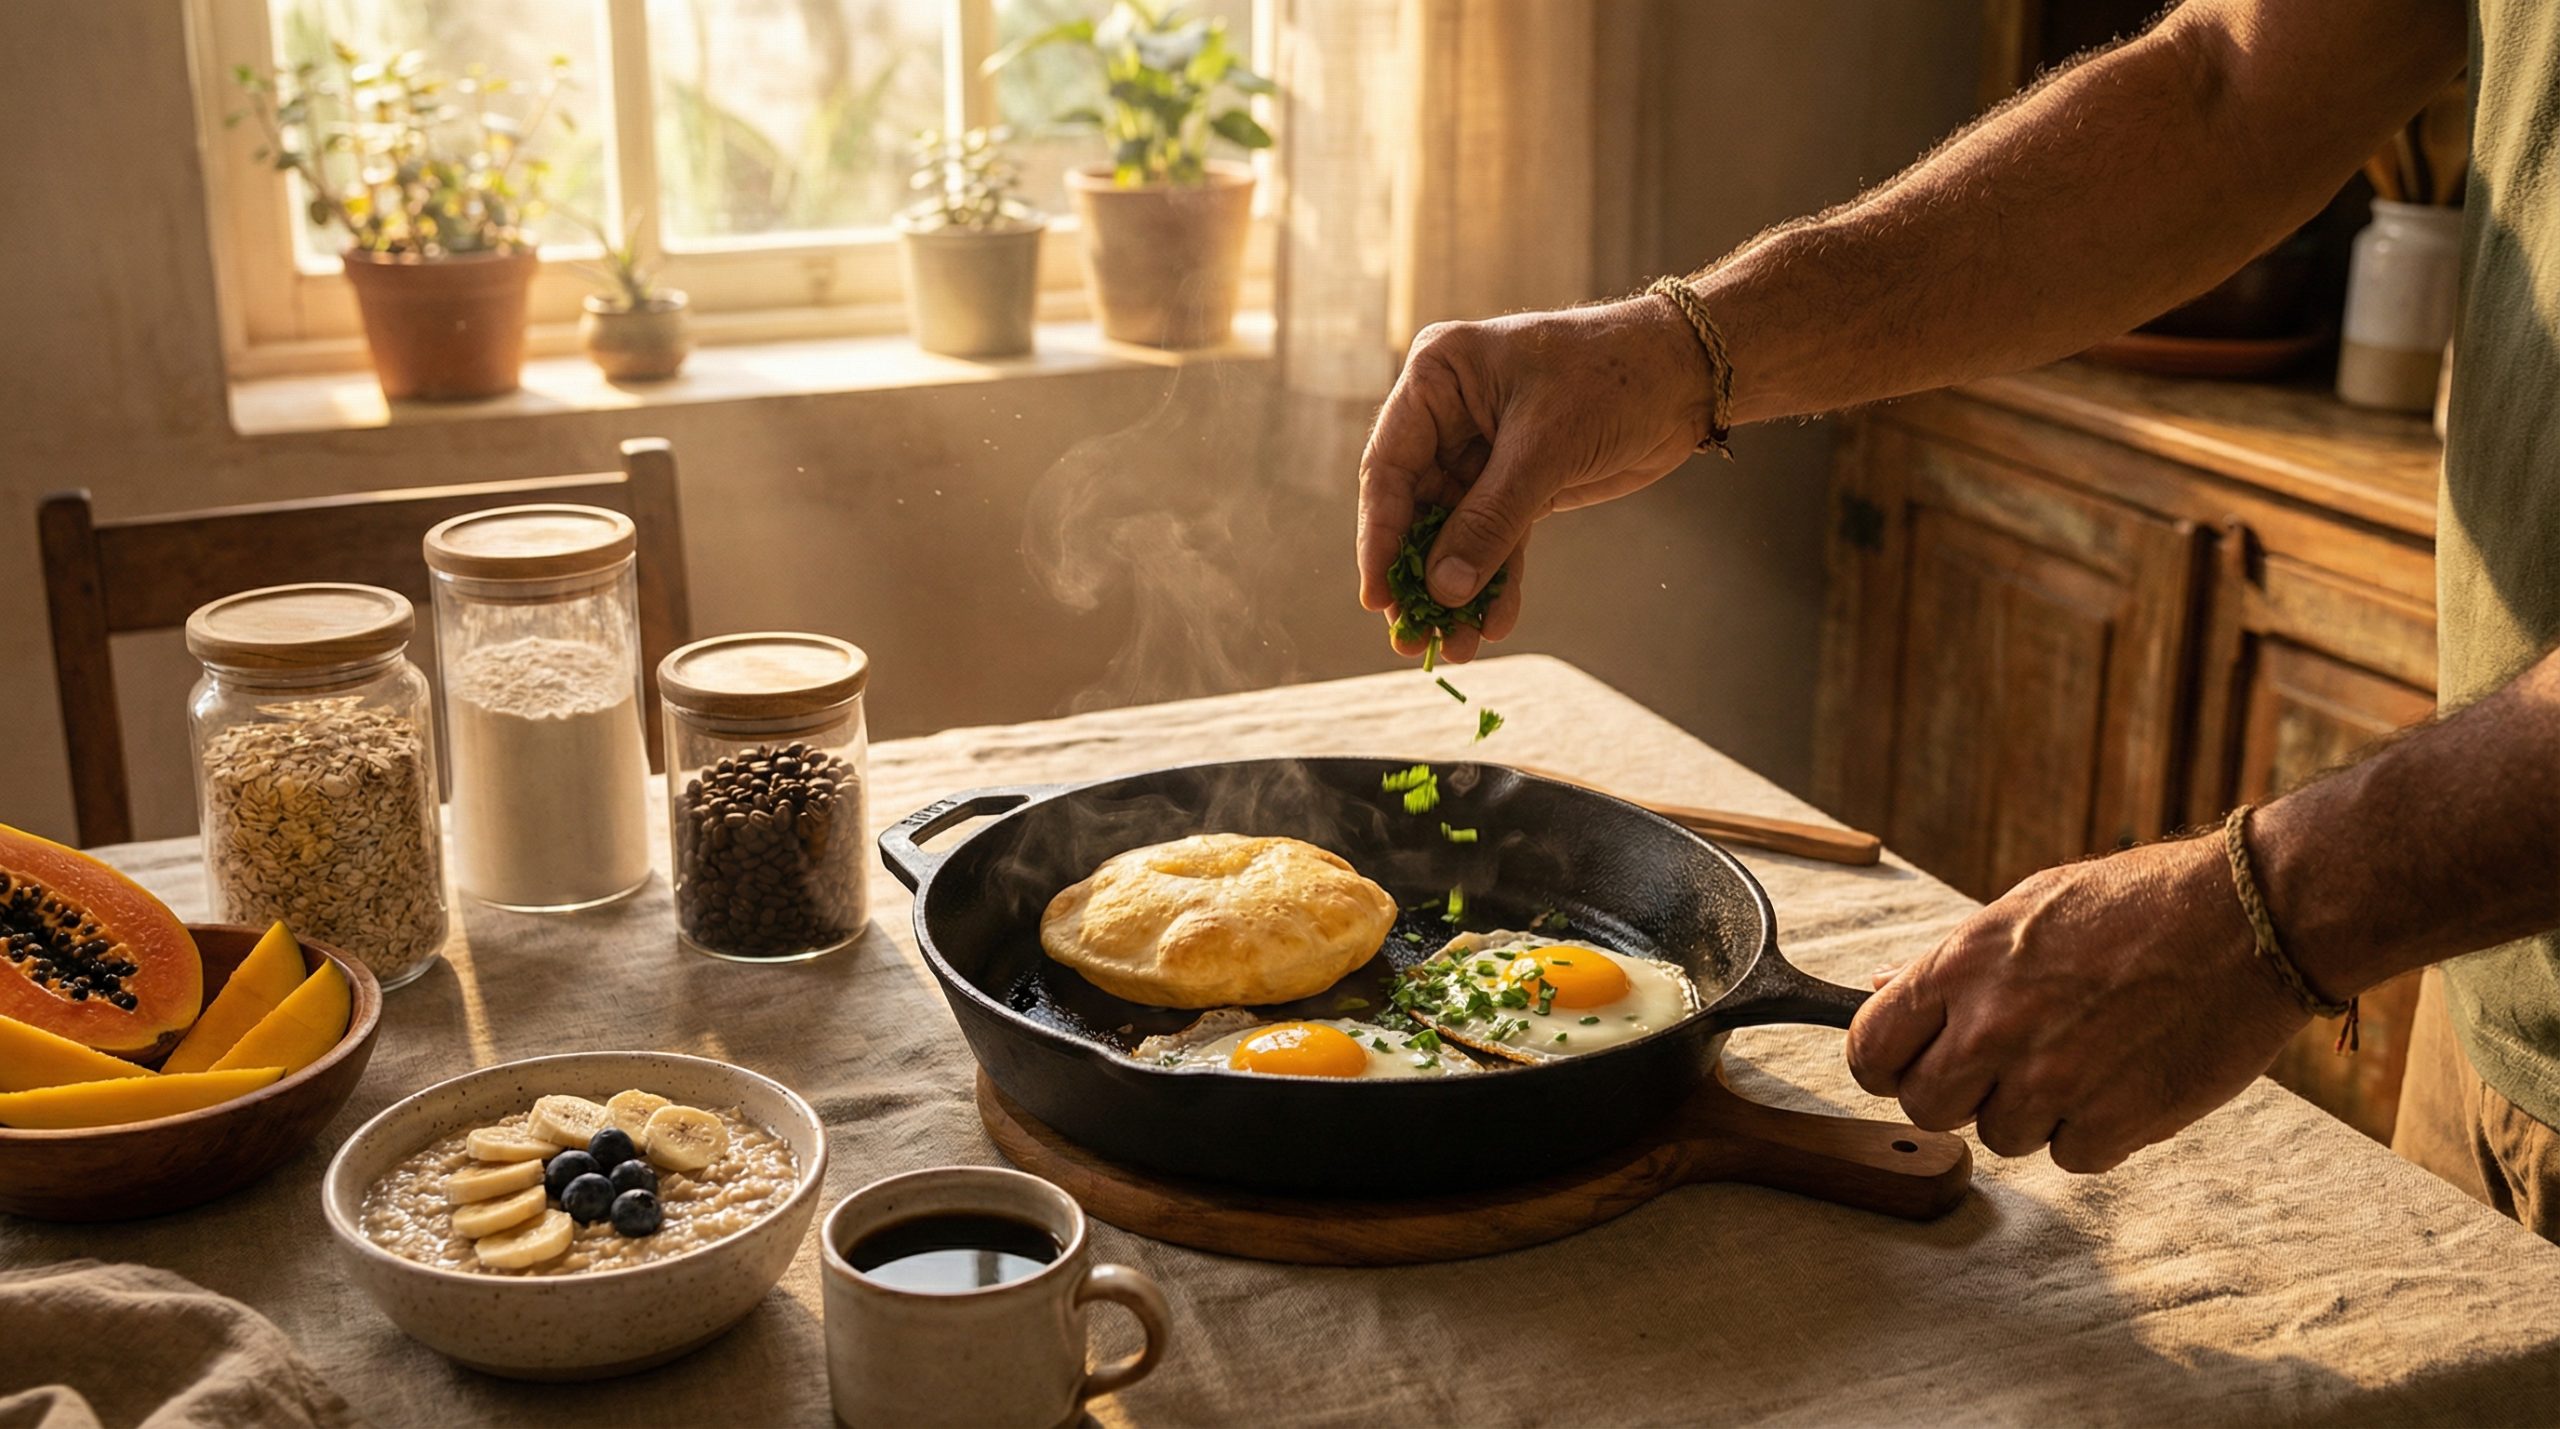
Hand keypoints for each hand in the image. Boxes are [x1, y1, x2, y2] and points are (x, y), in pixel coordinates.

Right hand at [1356, 297, 1711, 661]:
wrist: (1687, 375)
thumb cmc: (1612, 376)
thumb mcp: (1545, 446)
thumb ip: (1491, 519)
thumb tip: (1443, 589)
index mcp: (1437, 379)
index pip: (1389, 469)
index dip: (1380, 538)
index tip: (1377, 597)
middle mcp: (1450, 417)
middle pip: (1416, 511)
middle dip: (1419, 578)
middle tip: (1410, 640)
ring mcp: (1483, 454)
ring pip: (1455, 535)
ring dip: (1456, 592)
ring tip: (1455, 650)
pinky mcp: (1521, 483)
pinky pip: (1496, 541)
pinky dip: (1496, 583)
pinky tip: (1494, 624)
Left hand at [1846, 834, 2310, 1172]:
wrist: (2249, 921)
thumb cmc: (2139, 904)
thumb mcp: (2026, 906)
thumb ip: (1951, 962)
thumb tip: (1879, 987)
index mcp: (1962, 967)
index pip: (1870, 1050)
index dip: (1886, 1065)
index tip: (1911, 1062)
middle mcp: (1994, 1028)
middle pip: (1925, 1108)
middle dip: (1956, 1095)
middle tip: (2002, 1066)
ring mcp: (2054, 1080)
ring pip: (1999, 1138)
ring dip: (2031, 1112)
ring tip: (2081, 1057)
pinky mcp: (2116, 1122)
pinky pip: (2070, 1156)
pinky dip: (2093, 1133)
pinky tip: (2122, 1081)